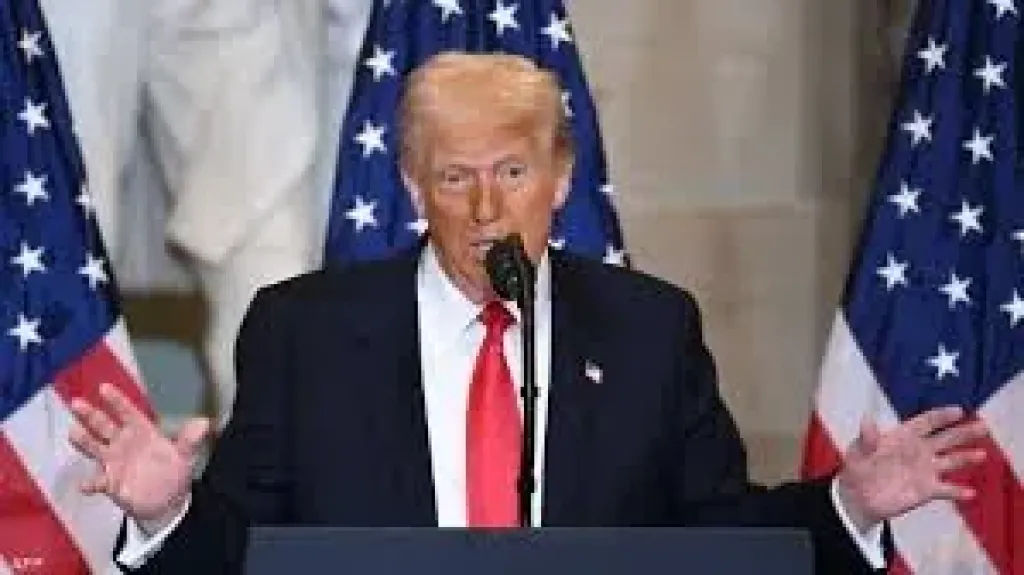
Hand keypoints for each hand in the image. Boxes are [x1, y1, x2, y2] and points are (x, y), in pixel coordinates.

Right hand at [68, 383, 210, 534]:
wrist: (166, 501)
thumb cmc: (173, 472)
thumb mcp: (185, 455)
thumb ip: (190, 440)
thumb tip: (204, 423)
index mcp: (142, 432)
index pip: (127, 412)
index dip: (116, 401)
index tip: (104, 388)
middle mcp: (124, 443)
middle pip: (104, 426)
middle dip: (90, 415)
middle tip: (76, 404)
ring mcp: (114, 462)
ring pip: (94, 447)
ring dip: (84, 440)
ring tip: (73, 432)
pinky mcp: (110, 482)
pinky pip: (98, 481)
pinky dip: (91, 483)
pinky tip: (84, 485)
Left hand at [835, 405, 987, 532]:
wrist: (858, 497)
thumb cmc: (857, 468)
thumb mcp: (858, 452)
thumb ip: (867, 438)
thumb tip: (866, 419)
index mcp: (904, 436)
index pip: (927, 422)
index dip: (942, 416)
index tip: (959, 410)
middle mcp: (919, 451)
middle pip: (946, 439)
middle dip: (964, 432)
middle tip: (982, 426)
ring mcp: (925, 470)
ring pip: (951, 461)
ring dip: (966, 458)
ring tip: (981, 455)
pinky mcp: (926, 490)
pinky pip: (946, 490)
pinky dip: (957, 491)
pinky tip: (970, 492)